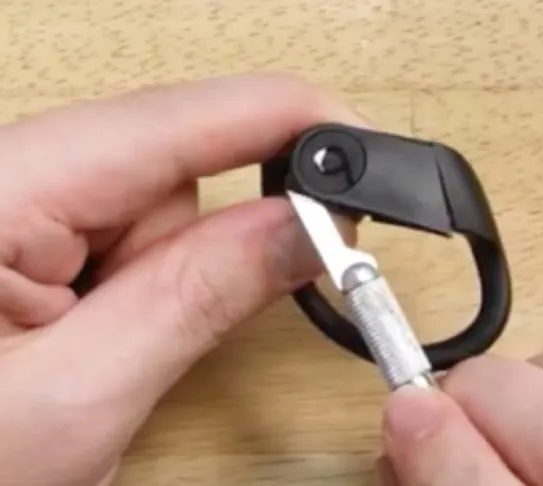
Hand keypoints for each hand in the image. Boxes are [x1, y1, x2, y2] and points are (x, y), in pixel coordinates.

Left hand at [0, 73, 361, 485]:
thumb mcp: (81, 395)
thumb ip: (202, 296)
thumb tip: (305, 230)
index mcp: (5, 186)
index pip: (184, 117)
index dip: (289, 120)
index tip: (364, 148)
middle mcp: (13, 171)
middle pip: (175, 167)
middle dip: (207, 245)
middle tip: (186, 323)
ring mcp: (21, 200)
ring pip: (156, 211)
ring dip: (163, 282)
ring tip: (107, 356)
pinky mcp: (28, 232)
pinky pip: (125, 238)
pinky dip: (140, 286)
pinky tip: (95, 338)